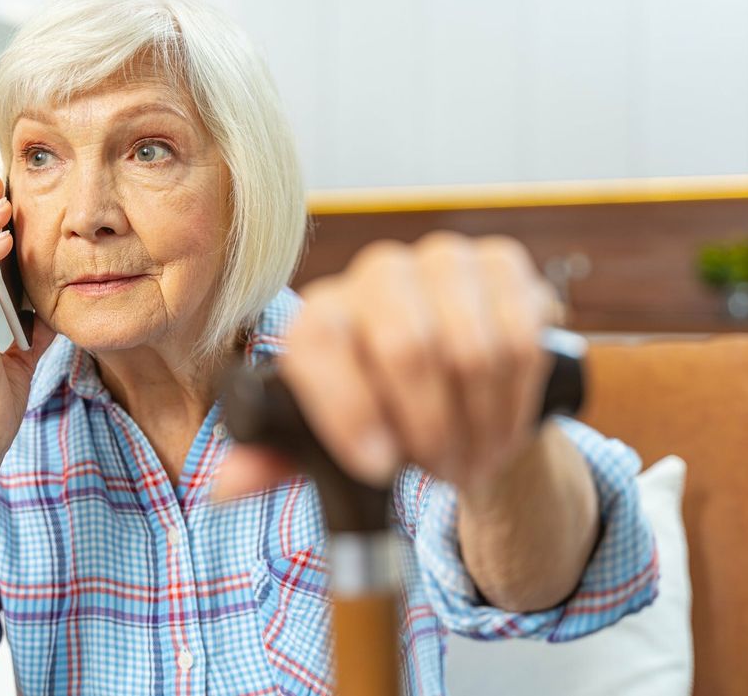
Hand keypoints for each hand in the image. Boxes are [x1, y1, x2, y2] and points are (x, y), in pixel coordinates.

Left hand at [216, 231, 558, 502]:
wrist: (456, 382)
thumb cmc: (380, 410)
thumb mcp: (323, 441)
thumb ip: (276, 459)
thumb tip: (224, 488)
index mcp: (322, 311)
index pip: (319, 341)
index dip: (348, 408)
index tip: (378, 467)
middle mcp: (376, 272)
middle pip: (407, 346)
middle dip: (430, 431)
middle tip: (439, 474)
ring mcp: (443, 260)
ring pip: (473, 349)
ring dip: (479, 425)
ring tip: (469, 458)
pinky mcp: (502, 263)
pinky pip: (523, 335)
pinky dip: (516, 397)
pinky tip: (503, 423)